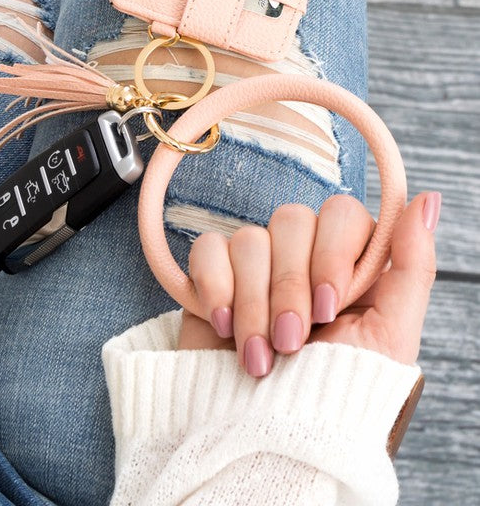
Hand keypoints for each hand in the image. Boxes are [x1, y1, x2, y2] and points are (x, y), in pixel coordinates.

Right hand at [177, 192, 439, 375]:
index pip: (341, 213)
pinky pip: (208, 249)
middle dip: (289, 288)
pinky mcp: (215, 276)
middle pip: (292, 220)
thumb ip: (414, 266)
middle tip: (292, 342)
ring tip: (258, 356)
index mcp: (349, 262)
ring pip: (250, 239)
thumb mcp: (390, 337)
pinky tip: (222, 326)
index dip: (332, 254)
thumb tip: (429, 200)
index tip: (329, 309)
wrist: (268, 438)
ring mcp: (257, 264)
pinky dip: (215, 287)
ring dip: (253, 304)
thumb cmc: (337, 395)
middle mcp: (303, 255)